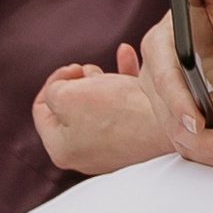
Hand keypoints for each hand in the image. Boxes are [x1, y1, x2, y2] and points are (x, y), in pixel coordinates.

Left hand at [32, 58, 171, 175]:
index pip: (42, 109)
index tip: (74, 68)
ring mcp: (109, 147)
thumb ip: (53, 90)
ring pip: (96, 104)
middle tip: (92, 73)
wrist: (171, 121)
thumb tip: (60, 90)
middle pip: (70, 107)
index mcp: (61, 148)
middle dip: (80, 82)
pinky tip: (128, 59)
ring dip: (102, 80)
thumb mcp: (68, 95)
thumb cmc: (120, 111)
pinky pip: (121, 106)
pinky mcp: (133, 137)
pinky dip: (121, 82)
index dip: (54, 81)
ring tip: (110, 71)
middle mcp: (83, 153)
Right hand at [136, 0, 212, 167]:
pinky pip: (202, 143)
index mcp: (158, 47)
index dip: (176, 102)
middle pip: (172, 120)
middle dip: (205, 139)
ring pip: (186, 139)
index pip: (162, 78)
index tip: (196, 121)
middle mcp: (156, 80)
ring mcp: (170, 103)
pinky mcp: (188, 118)